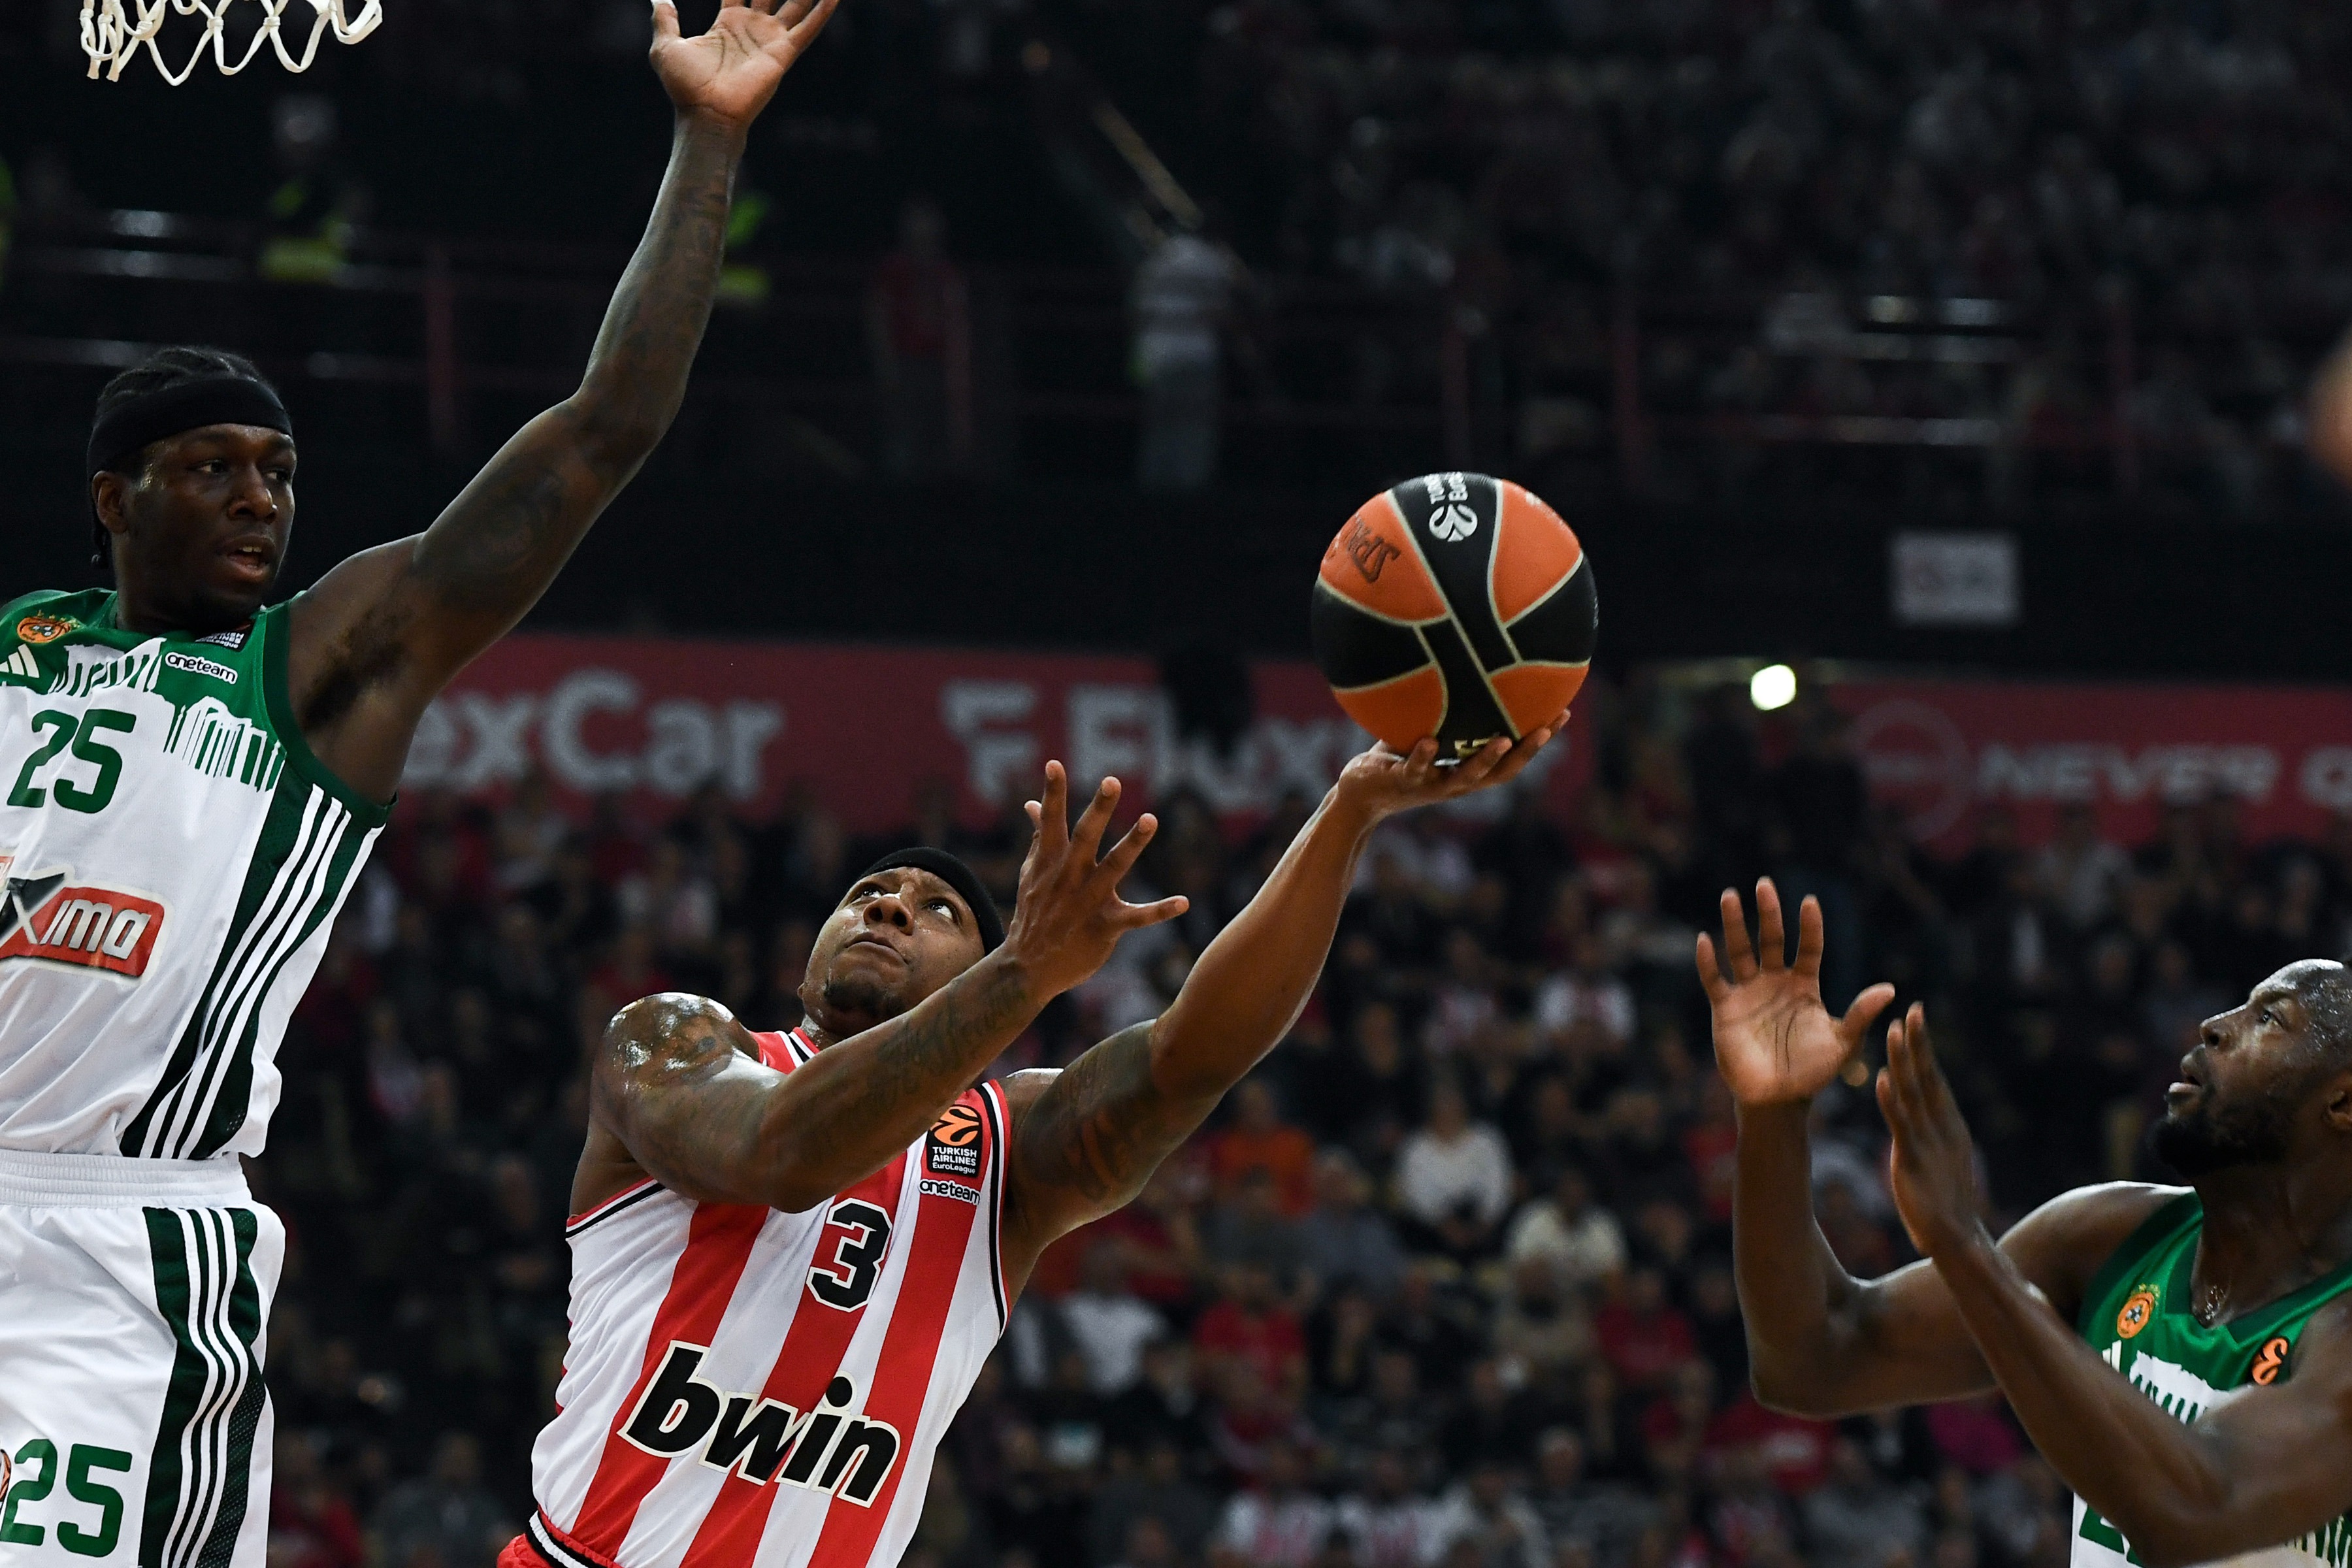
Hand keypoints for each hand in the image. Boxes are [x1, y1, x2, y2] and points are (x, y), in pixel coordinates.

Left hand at [650, 0, 838, 130]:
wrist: (706, 113)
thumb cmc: (686, 86)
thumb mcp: (666, 46)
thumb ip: (665, 19)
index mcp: (728, 23)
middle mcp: (754, 28)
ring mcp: (770, 40)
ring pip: (795, 4)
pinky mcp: (783, 53)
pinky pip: (808, 28)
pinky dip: (823, 12)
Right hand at [1002, 762, 1188, 996]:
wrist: (1029, 968)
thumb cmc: (1035, 914)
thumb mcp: (1032, 874)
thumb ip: (1039, 838)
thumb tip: (1031, 805)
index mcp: (1050, 862)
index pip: (1051, 821)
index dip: (1053, 793)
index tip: (1054, 764)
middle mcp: (1069, 878)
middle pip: (1085, 838)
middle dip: (1098, 809)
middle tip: (1112, 781)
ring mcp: (1088, 902)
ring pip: (1113, 868)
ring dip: (1133, 844)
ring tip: (1150, 819)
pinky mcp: (1106, 926)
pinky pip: (1137, 918)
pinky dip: (1160, 911)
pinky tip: (1184, 902)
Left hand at [1331, 710, 1569, 823]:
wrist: (1360, 793)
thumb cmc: (1397, 758)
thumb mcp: (1426, 731)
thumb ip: (1445, 710)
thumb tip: (1460, 664)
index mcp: (1467, 770)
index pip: (1512, 757)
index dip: (1538, 739)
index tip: (1562, 712)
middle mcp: (1456, 783)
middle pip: (1502, 772)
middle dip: (1527, 751)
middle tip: (1548, 727)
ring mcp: (1430, 785)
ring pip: (1465, 777)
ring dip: (1486, 759)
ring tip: (1504, 738)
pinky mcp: (1402, 783)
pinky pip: (1415, 770)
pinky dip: (1423, 756)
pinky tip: (1429, 740)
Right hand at [1696, 879, 1894, 1104]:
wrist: (1777, 1099)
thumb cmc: (1813, 1073)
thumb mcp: (1843, 1043)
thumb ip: (1861, 1015)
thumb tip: (1891, 989)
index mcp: (1804, 986)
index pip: (1808, 948)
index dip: (1809, 926)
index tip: (1810, 902)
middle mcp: (1775, 983)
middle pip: (1770, 939)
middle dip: (1767, 912)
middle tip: (1764, 884)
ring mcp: (1749, 994)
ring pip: (1739, 951)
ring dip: (1733, 924)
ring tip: (1730, 895)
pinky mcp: (1725, 1009)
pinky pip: (1714, 979)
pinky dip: (1708, 961)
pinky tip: (1704, 940)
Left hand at [1878, 1003, 1988, 1257]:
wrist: (1957, 1240)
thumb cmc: (1946, 1201)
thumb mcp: (1941, 1158)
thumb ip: (1932, 1134)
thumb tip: (1923, 1114)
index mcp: (1948, 1124)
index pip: (1934, 1078)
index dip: (1924, 1048)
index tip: (1915, 1018)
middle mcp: (1940, 1127)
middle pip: (1927, 1077)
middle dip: (1918, 1043)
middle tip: (1911, 1010)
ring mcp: (1927, 1142)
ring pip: (1912, 1093)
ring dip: (1903, 1060)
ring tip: (1892, 1030)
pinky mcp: (1910, 1160)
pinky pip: (1900, 1125)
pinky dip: (1890, 1101)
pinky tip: (1881, 1079)